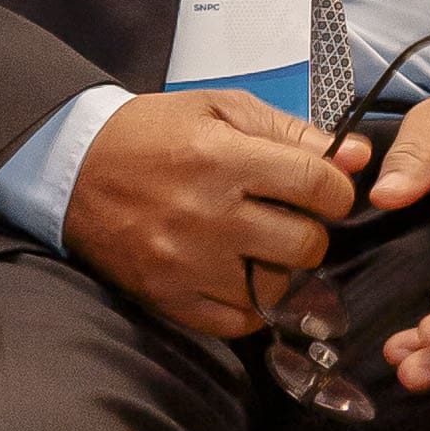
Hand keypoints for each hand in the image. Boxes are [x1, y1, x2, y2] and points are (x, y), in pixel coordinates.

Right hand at [65, 89, 364, 341]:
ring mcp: (187, 263)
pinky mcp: (168, 297)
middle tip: (288, 218)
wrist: (71, 167)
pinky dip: (250, 304)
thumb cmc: (154, 132)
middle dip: (310, 230)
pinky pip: (238, 322)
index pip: (317, 186)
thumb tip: (358, 155)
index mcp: (223, 159)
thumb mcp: (220, 109)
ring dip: (280, 268)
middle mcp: (208, 215)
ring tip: (259, 246)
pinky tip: (238, 275)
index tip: (324, 191)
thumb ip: (292, 130)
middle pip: (306, 244)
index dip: (336, 190)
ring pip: (277, 288)